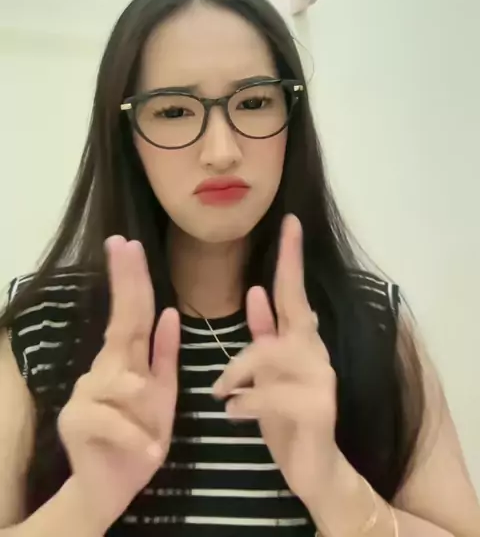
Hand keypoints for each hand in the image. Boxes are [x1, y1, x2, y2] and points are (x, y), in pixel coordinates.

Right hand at [57, 236, 179, 533]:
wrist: (112, 487)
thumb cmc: (141, 436)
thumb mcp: (162, 394)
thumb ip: (164, 355)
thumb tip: (170, 312)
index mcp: (127, 360)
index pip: (133, 312)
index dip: (133, 278)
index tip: (129, 242)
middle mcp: (103, 369)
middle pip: (120, 321)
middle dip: (126, 281)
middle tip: (125, 244)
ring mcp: (85, 393)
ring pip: (124, 382)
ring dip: (145, 409)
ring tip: (153, 438)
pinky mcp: (76, 422)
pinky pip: (115, 421)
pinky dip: (137, 437)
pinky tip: (150, 452)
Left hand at [212, 214, 341, 507]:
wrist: (315, 474)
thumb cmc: (287, 420)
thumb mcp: (268, 375)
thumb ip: (265, 335)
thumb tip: (258, 291)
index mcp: (300, 344)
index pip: (293, 293)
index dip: (291, 258)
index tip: (290, 221)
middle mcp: (315, 354)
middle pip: (294, 308)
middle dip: (288, 273)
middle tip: (280, 239)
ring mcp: (321, 381)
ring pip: (274, 353)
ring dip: (239, 369)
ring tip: (219, 391)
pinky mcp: (317, 411)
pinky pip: (274, 395)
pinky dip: (247, 401)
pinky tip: (232, 412)